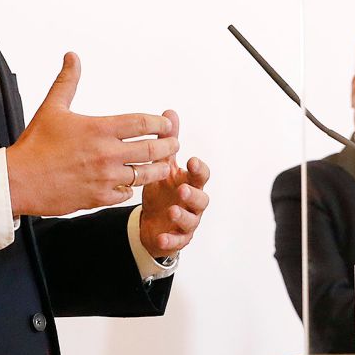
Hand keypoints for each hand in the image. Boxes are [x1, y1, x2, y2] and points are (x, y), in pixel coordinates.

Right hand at [5, 54, 177, 217]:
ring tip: (164, 164)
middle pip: (152, 150)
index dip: (160, 123)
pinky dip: (132, 188)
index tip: (166, 124)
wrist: (18, 181)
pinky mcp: (99, 198)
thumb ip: (67, 82)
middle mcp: (107, 154)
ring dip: (157, 169)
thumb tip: (72, 56)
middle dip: (168, 146)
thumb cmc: (34, 144)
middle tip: (174, 143)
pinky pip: (126, 195)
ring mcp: (105, 178)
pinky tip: (132, 183)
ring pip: (144, 175)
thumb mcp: (52, 108)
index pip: (142, 123)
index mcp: (99, 129)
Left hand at [139, 115, 210, 257]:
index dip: (199, 169)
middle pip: (201, 199)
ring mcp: (187, 222)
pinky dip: (170, 240)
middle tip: (182, 189)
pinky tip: (161, 236)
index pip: (201, 175)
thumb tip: (170, 112)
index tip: (191, 160)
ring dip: (183, 216)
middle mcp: (192, 202)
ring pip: (191, 220)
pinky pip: (177, 241)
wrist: (153, 221)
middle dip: (193, 194)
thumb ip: (168, 143)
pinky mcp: (177, 239)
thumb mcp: (163, 166)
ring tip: (172, 211)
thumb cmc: (162, 190)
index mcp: (190, 182)